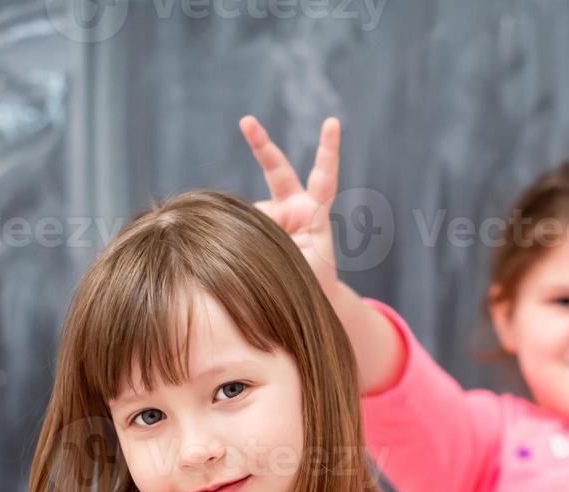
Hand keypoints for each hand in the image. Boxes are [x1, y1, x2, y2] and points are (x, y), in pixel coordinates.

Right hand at [239, 114, 341, 297]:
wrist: (309, 295)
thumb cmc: (313, 281)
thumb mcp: (305, 265)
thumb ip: (282, 243)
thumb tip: (244, 225)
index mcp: (315, 213)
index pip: (324, 178)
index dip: (327, 150)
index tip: (332, 122)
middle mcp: (294, 208)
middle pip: (277, 170)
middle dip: (261, 144)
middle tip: (246, 120)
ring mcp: (273, 215)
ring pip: (251, 211)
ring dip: (249, 230)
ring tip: (262, 257)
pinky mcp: (256, 224)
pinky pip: (239, 224)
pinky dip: (236, 240)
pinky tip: (242, 259)